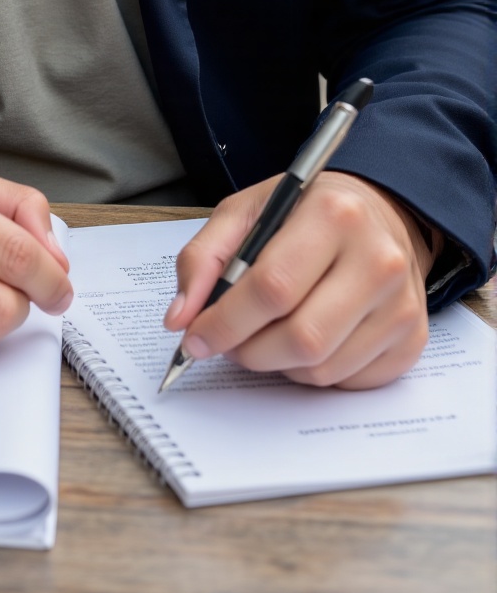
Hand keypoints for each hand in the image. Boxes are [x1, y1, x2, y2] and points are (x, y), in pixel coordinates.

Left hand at [165, 172, 437, 389]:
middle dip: (248, 350)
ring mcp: (402, 304)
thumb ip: (203, 258)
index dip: (224, 322)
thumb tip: (180, 318)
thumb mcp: (246, 211)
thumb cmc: (305, 212)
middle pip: (301, 337)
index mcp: (334, 214)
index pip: (272, 288)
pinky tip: (305, 339)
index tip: (194, 337)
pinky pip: (347, 381)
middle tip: (228, 342)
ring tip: (265, 334)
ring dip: (277, 363)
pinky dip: (312, 372)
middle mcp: (379, 259)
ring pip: (322, 367)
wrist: (380, 212)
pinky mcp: (412, 339)